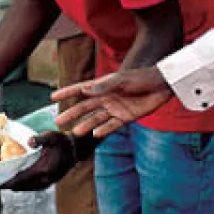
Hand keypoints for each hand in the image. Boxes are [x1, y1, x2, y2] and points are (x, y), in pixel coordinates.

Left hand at [3, 131, 78, 190]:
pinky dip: (22, 186)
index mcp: (43, 170)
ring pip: (26, 188)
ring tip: (1, 183)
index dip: (8, 182)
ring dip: (14, 186)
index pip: (21, 179)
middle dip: (8, 185)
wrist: (75, 150)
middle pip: (21, 187)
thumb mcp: (52, 136)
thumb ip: (40, 139)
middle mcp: (44, 180)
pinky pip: (31, 187)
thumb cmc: (62, 142)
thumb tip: (29, 141)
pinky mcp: (48, 183)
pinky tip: (15, 183)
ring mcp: (46, 183)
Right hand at [53, 68, 172, 137]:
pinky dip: (104, 130)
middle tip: (58, 121)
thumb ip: (103, 87)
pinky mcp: (125, 117)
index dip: (67, 93)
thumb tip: (84, 90)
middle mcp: (106, 98)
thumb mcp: (121, 80)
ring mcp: (115, 108)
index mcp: (103, 86)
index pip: (81, 89)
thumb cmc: (140, 78)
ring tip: (75, 132)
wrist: (161, 86)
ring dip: (86, 125)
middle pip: (85, 107)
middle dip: (72, 114)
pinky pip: (112, 126)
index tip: (53, 97)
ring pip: (96, 118)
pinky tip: (95, 134)